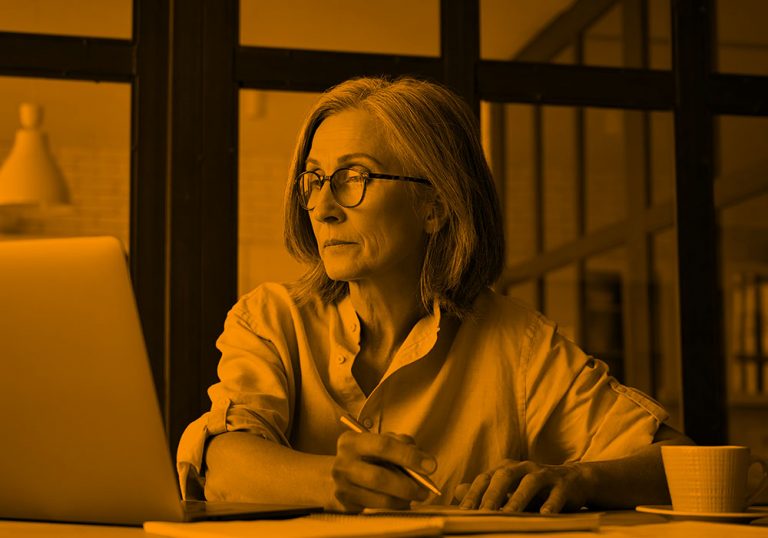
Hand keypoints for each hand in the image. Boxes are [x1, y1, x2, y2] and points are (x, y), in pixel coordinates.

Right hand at [331, 431, 437, 511]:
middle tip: (425, 489)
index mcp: (351, 441)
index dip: (409, 456)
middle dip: (407, 485)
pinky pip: (377, 509)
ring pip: (380, 498)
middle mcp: (343, 463)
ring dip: (403, 499)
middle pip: (379, 477)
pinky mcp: (346, 504)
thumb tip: (423, 460)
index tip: (430, 465)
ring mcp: (342, 486)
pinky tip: (401, 501)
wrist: (335, 475)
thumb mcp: (378, 441)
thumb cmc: (365, 456)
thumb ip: (400, 444)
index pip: (383, 446)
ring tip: (415, 495)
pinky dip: (394, 506)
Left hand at [454, 459, 589, 513]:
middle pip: (504, 477)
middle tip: (482, 514)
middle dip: (492, 495)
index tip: (463, 512)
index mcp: (507, 468)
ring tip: (508, 515)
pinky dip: (550, 504)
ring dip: (518, 499)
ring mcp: (544, 474)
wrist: (574, 481)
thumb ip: (485, 491)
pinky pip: (557, 494)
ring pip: (529, 483)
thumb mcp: (510, 489)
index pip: (485, 479)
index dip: (474, 494)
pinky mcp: (563, 484)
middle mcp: (523, 467)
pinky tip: (545, 515)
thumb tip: (457, 491)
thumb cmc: (536, 489)